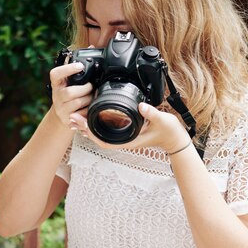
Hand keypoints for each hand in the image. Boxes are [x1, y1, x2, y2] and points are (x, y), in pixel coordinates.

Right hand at [49, 62, 93, 126]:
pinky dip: (89, 109)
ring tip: (92, 96)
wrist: (62, 114)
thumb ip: (76, 76)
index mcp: (56, 84)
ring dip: (88, 99)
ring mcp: (61, 109)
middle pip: (69, 92)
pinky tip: (90, 106)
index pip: (56, 74)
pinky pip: (81, 114)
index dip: (68, 69)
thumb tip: (92, 66)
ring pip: (77, 103)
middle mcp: (56, 96)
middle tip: (91, 86)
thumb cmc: (69, 96)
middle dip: (85, 88)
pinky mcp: (67, 119)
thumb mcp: (68, 84)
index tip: (80, 66)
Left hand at [70, 102, 189, 152]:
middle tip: (71, 117)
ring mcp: (124, 136)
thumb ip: (152, 113)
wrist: (175, 138)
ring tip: (75, 116)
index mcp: (129, 140)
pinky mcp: (127, 131)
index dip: (92, 134)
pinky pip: (108, 129)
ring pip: (101, 133)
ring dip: (88, 126)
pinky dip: (98, 123)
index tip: (81, 125)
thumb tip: (141, 105)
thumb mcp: (162, 120)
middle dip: (84, 128)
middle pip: (99, 137)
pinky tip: (91, 115)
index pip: (105, 141)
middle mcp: (124, 139)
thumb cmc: (169, 132)